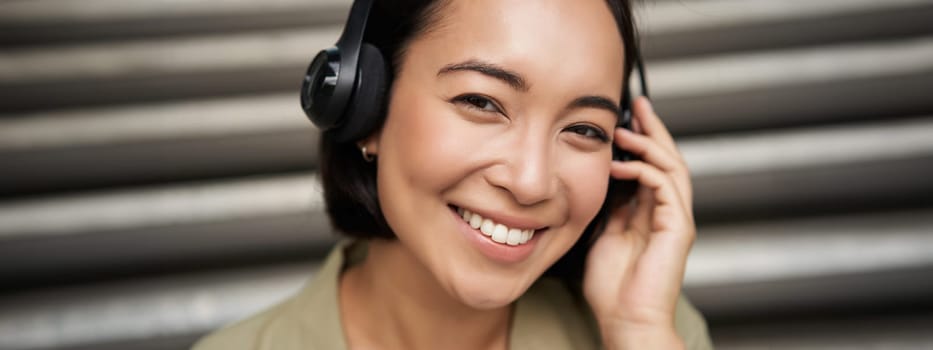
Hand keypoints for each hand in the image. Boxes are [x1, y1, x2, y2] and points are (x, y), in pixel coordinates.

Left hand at [582, 97, 695, 348]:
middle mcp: (669, 213)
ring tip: (625, 130)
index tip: (625, 117)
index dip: (641, 140)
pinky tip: (621, 164)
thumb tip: (601, 179)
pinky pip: (666, 187)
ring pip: (671, 167)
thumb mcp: (602, 234)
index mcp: (651, 214)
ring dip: (648, 144)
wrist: (626, 320)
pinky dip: (645, 169)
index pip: (651, 165)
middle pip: (668, 159)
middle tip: (637, 105)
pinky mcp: (678, 228)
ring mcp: (676, 220)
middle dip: (652, 130)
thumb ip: (609, 207)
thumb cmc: (612, 288)